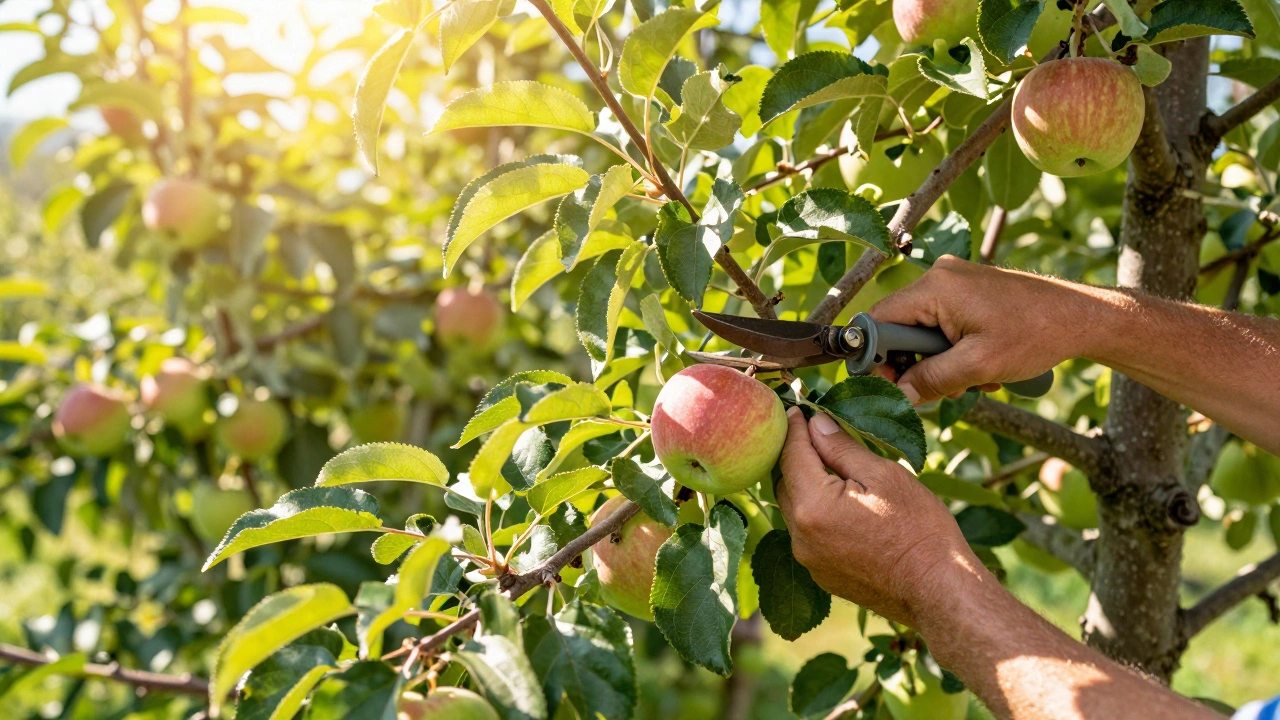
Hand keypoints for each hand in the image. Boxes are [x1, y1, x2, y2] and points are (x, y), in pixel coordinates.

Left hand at [775, 407, 977, 627]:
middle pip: (785, 483)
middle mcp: (800, 536)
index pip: (791, 455)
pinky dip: (815, 512)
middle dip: (796, 456)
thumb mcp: (884, 475)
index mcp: (813, 506)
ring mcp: (809, 559)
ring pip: (793, 509)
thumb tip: (815, 424)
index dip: (794, 428)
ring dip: (804, 485)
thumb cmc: (919, 529)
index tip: (797, 409)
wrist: (938, 590)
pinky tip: (839, 502)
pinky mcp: (821, 574)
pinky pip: (807, 533)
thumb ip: (841, 448)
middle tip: (813, 433)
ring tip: (828, 465)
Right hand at [869, 257, 1091, 403]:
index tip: (891, 385)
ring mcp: (955, 281)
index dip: (876, 356)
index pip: (879, 320)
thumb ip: (931, 380)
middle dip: (918, 363)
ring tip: (974, 378)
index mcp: (935, 287)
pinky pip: (943, 323)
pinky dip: (955, 349)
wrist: (1082, 317)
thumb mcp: (979, 366)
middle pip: (900, 327)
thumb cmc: (1036, 335)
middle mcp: (939, 277)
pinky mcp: (969, 291)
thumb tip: (897, 395)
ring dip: (940, 361)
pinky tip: (981, 364)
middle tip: (942, 388)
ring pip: (923, 330)